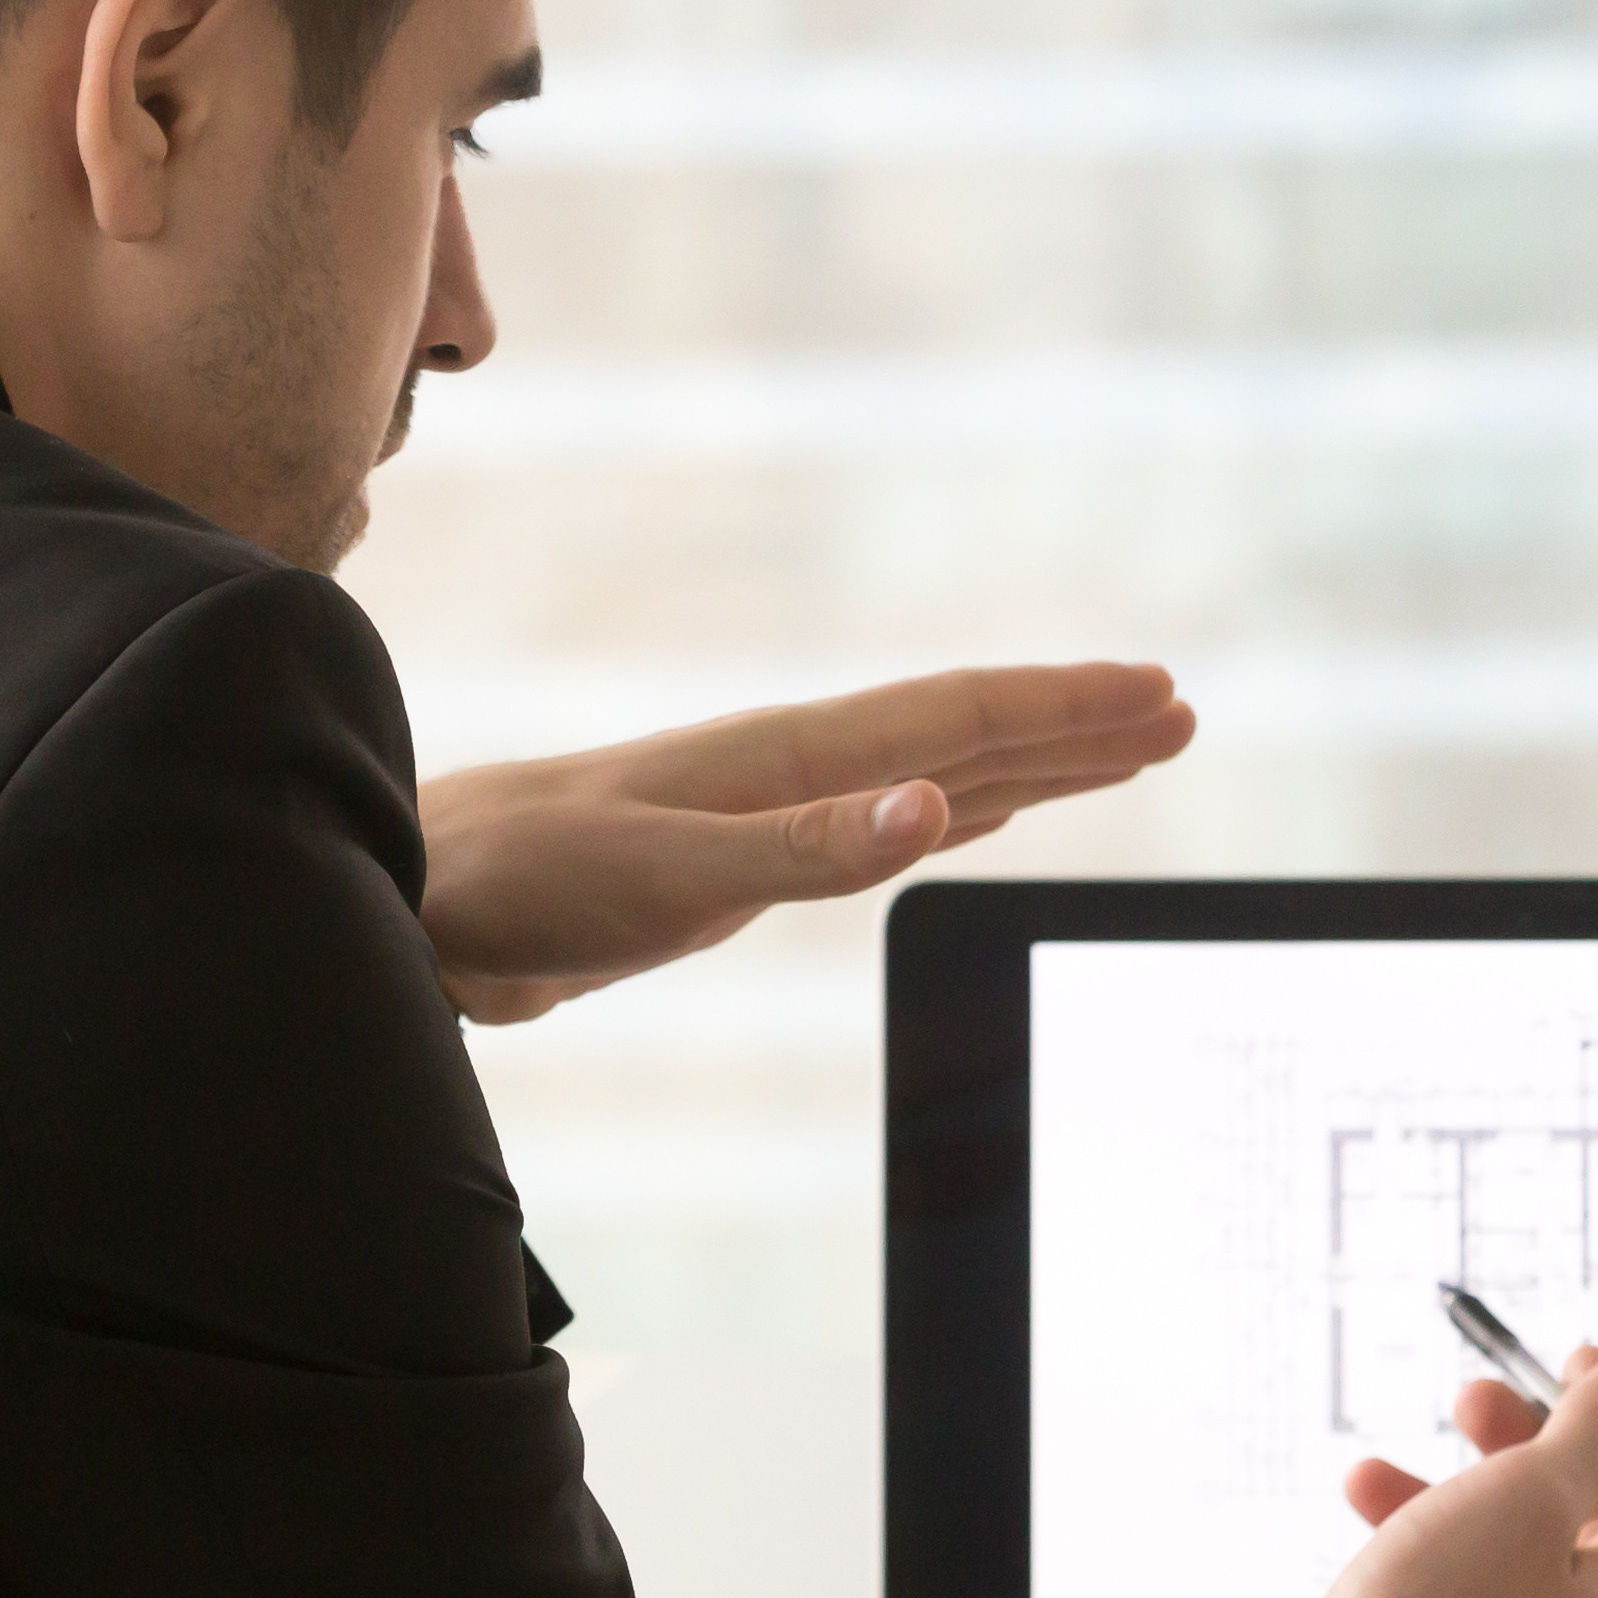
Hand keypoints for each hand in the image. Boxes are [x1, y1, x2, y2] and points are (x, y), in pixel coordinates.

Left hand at [413, 660, 1198, 1023]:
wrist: (418, 899)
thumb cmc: (526, 882)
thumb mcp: (668, 874)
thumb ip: (805, 849)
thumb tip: (936, 806)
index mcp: (788, 759)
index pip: (958, 720)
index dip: (1065, 710)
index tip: (1162, 697)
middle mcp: (792, 769)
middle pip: (965, 735)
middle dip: (1074, 725)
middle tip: (1180, 712)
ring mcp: (770, 809)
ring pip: (933, 772)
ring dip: (1030, 764)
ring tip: (1119, 750)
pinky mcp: (741, 860)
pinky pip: (882, 824)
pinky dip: (953, 812)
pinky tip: (977, 809)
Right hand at [1235, 1352, 1597, 1597]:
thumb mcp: (1523, 1499)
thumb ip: (1589, 1433)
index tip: (1582, 1365)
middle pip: (1586, 1523)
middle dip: (1528, 1446)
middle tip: (1475, 1398)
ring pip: (1509, 1561)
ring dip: (1456, 1494)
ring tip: (1380, 1469)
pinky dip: (1423, 1552)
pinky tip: (1366, 1525)